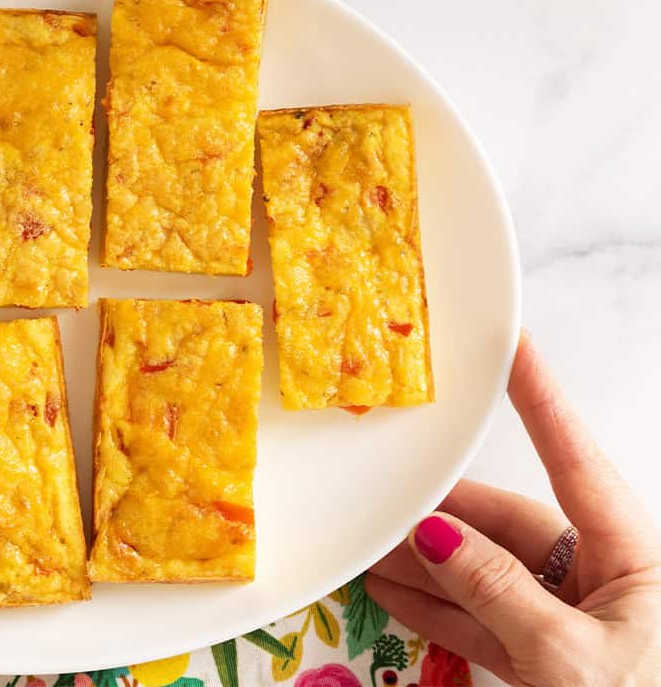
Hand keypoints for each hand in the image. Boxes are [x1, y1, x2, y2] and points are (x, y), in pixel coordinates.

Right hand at [366, 331, 660, 685]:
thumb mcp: (570, 658)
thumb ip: (496, 594)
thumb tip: (432, 539)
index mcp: (632, 556)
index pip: (574, 460)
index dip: (539, 400)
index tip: (510, 345)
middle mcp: (605, 577)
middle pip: (510, 525)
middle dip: (442, 515)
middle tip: (381, 501)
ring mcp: (574, 620)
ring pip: (488, 574)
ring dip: (427, 566)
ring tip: (367, 550)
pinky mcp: (551, 661)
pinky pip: (487, 620)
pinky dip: (440, 610)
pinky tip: (393, 594)